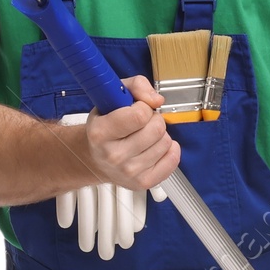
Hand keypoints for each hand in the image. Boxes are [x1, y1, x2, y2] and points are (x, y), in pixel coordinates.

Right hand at [83, 75, 180, 193]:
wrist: (97, 158)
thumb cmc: (106, 125)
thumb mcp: (113, 97)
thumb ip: (137, 86)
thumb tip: (157, 100)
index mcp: (100, 132)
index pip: (139, 115)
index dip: (144, 107)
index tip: (137, 108)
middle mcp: (113, 155)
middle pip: (156, 129)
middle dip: (154, 119)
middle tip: (142, 123)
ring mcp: (129, 172)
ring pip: (166, 142)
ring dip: (160, 135)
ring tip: (145, 136)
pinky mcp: (143, 182)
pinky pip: (172, 160)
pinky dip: (169, 150)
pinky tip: (155, 147)